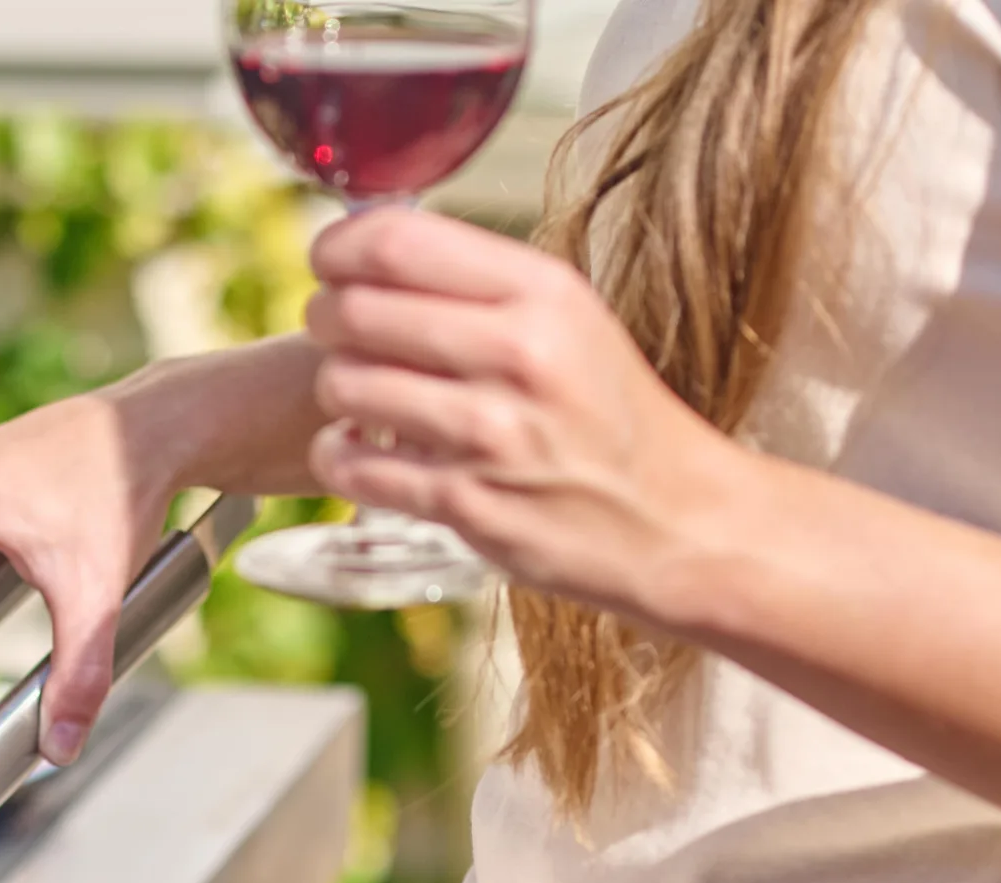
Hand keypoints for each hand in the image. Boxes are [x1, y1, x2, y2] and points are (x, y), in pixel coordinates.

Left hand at [302, 207, 744, 623]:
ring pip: (343, 384)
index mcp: (542, 292)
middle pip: (355, 309)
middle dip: (326, 317)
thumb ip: (483, 284)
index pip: (395, 242)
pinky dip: (339, 455)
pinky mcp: (465, 502)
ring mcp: (489, 433)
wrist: (674, 521)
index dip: (337, 247)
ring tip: (359, 395)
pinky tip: (361, 449)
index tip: (329, 261)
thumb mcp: (572, 321)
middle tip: (336, 330)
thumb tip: (376, 250)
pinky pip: (351, 464)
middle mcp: (516, 354)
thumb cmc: (610, 415)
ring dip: (335, 389)